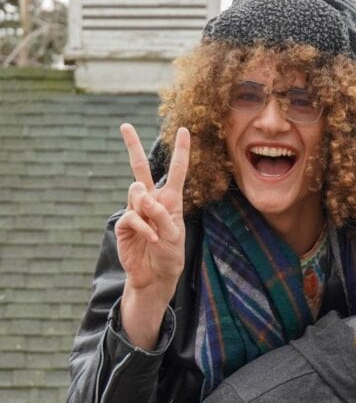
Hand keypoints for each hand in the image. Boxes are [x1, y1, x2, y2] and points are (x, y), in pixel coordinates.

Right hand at [116, 123, 188, 297]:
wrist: (155, 276)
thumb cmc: (170, 256)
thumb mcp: (175, 235)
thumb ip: (161, 214)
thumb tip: (142, 197)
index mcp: (170, 200)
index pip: (176, 171)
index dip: (181, 151)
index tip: (184, 130)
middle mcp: (151, 201)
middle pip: (140, 168)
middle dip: (132, 146)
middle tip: (124, 126)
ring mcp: (136, 211)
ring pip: (136, 192)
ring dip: (147, 207)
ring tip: (156, 228)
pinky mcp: (124, 224)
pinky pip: (132, 216)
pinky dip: (143, 227)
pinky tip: (152, 238)